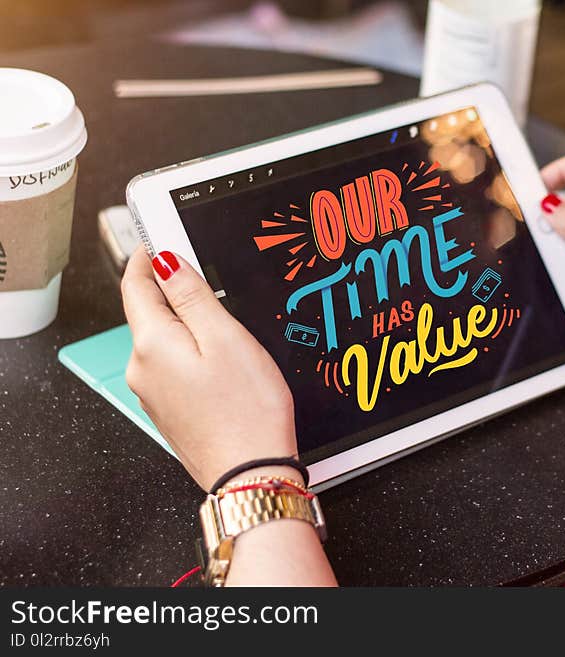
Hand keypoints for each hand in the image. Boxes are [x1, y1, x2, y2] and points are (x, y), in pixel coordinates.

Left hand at [121, 247, 296, 490]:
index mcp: (151, 344)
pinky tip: (217, 357)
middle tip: (200, 269)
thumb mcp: (225, 338)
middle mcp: (143, 369)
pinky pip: (172, 366)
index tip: (160, 236)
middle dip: (168, 288)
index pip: (135, 285)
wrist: (251, 472)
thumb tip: (166, 260)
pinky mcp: (170, 409)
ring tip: (218, 315)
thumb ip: (191, 295)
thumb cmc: (247, 410)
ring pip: (161, 340)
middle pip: (147, 312)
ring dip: (181, 320)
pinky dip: (188, 350)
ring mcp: (154, 393)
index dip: (146, 256)